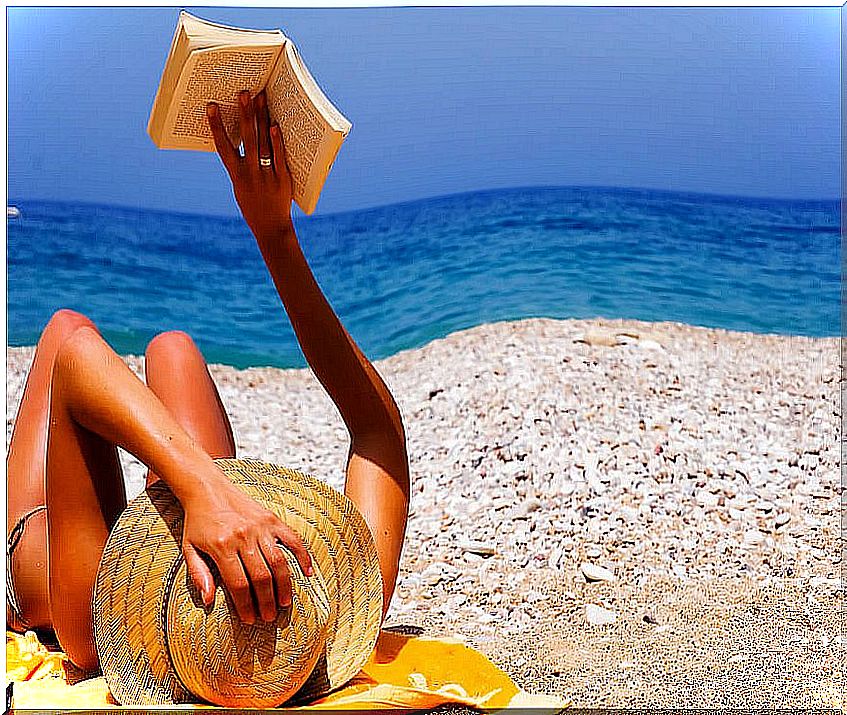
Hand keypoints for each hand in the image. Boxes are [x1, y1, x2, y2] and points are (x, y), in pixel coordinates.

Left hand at [181, 477, 312, 624]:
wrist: (208, 490)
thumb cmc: (198, 523)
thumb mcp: (189, 550)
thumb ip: (199, 575)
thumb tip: (208, 601)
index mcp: (222, 546)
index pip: (238, 584)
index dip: (245, 605)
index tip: (249, 619)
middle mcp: (244, 536)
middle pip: (261, 576)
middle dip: (266, 601)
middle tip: (269, 617)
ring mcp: (261, 527)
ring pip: (278, 561)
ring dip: (284, 586)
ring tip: (284, 603)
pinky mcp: (272, 519)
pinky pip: (292, 539)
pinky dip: (302, 556)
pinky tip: (307, 572)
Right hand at [207, 91, 292, 239]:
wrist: (271, 228)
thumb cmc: (254, 206)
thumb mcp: (242, 187)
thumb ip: (241, 166)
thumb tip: (246, 139)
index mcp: (236, 175)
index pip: (223, 146)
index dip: (216, 126)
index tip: (211, 107)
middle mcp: (249, 173)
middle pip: (246, 139)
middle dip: (244, 114)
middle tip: (244, 92)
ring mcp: (266, 176)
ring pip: (263, 143)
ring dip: (261, 119)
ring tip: (261, 99)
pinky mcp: (282, 180)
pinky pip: (279, 157)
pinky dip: (277, 141)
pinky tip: (275, 125)